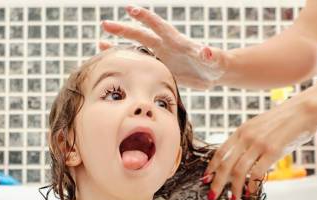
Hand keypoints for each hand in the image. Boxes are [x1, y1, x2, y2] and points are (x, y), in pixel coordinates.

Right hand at [99, 5, 225, 89]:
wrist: (213, 73)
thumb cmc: (216, 64)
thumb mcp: (215, 60)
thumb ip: (210, 56)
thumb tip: (207, 51)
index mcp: (176, 41)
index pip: (158, 25)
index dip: (145, 17)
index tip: (130, 9)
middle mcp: (164, 45)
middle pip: (140, 34)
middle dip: (123, 29)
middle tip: (105, 24)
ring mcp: (159, 56)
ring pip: (136, 48)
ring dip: (119, 45)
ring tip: (101, 43)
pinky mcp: (158, 67)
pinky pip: (138, 63)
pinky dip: (126, 60)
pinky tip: (112, 60)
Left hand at [204, 97, 316, 199]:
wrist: (304, 110)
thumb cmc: (284, 119)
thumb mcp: (259, 125)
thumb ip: (248, 140)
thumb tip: (239, 157)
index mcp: (241, 130)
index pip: (220, 151)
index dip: (211, 167)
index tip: (206, 178)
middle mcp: (247, 137)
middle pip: (225, 164)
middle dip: (217, 182)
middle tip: (213, 195)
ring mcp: (259, 144)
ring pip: (239, 171)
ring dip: (234, 187)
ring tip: (234, 198)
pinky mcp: (273, 151)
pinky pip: (257, 172)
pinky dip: (251, 185)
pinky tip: (250, 192)